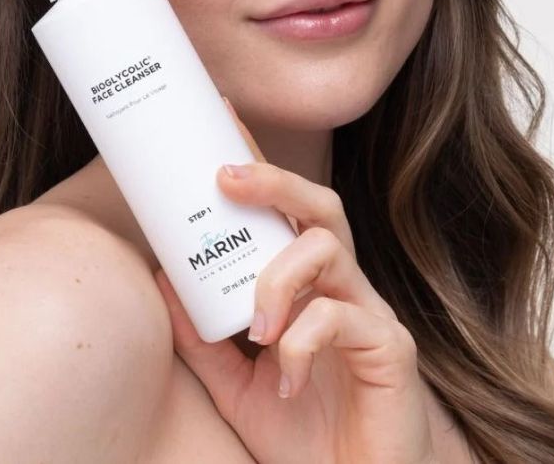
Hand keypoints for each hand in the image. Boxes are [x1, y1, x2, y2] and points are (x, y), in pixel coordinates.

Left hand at [153, 97, 437, 463]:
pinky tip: (285, 379)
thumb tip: (163, 275)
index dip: (258, 164)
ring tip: (254, 326)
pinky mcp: (390, 348)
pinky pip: (342, 318)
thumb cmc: (302, 431)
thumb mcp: (236, 381)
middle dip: (273, 180)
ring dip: (278, 278)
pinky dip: (301, 342)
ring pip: (327, 249)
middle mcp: (341, 285)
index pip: (284, 209)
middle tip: (224, 177)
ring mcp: (369, 312)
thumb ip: (203, 333)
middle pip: (319, 205)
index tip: (223, 121)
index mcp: (308, 285)